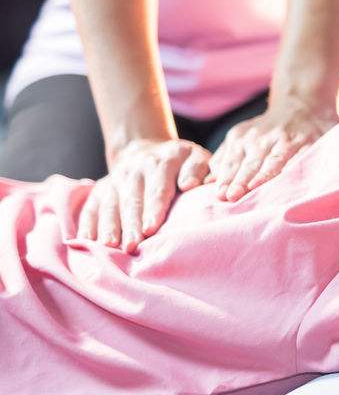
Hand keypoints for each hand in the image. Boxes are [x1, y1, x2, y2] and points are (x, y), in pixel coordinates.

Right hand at [77, 137, 210, 252]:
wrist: (146, 149)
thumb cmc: (180, 161)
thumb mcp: (195, 156)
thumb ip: (198, 168)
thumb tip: (190, 184)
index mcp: (159, 164)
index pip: (157, 189)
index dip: (153, 209)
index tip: (151, 228)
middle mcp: (134, 171)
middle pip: (131, 201)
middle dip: (130, 225)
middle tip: (131, 246)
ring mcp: (114, 181)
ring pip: (109, 205)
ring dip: (108, 226)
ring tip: (109, 246)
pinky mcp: (100, 189)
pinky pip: (90, 207)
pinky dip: (87, 223)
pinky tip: (85, 240)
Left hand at [207, 101, 337, 200]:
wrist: (301, 105)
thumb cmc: (265, 130)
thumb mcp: (240, 137)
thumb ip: (225, 159)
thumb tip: (208, 181)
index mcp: (241, 137)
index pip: (232, 162)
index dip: (226, 179)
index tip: (219, 195)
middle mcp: (263, 138)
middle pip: (251, 163)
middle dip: (241, 180)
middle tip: (232, 196)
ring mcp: (287, 140)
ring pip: (275, 161)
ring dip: (265, 175)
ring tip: (254, 189)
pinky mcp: (310, 143)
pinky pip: (301, 158)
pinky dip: (294, 170)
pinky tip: (289, 182)